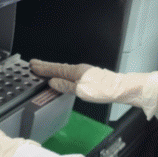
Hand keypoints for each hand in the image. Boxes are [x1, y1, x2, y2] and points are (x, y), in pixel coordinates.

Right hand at [30, 59, 157, 119]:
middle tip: (33, 65)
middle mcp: (80, 70)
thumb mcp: (82, 91)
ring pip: (65, 71)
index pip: (55, 69)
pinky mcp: (90, 78)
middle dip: (46, 67)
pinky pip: (71, 75)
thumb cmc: (106, 90)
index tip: (32, 65)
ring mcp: (85, 73)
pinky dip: (62, 75)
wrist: (125, 89)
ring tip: (43, 71)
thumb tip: (53, 82)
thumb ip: (66, 87)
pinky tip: (63, 78)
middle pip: (59, 68)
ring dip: (53, 71)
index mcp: (77, 71)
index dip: (43, 68)